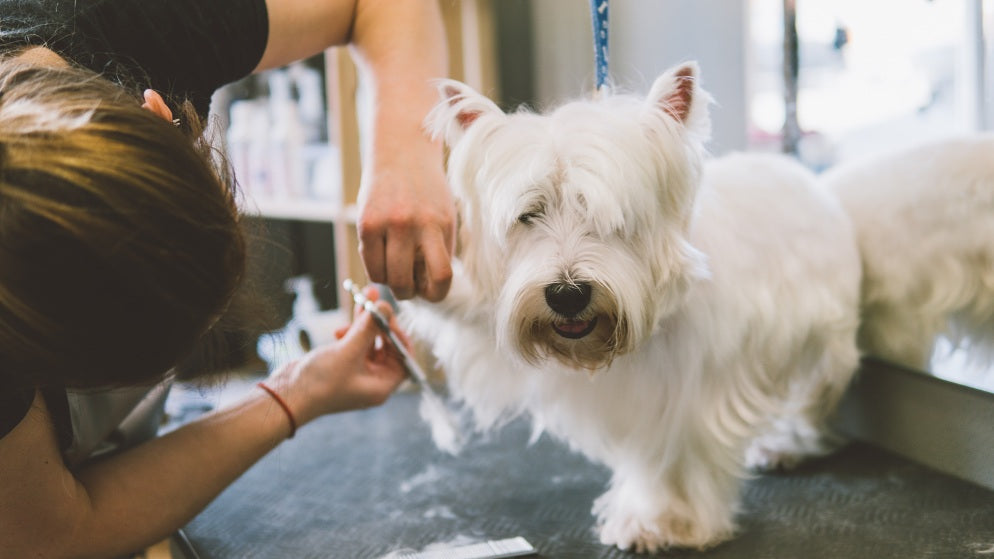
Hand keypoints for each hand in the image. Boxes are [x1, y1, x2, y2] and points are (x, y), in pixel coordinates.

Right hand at [269, 293, 407, 423]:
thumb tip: (386, 306)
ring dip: (365, 324)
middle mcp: (372, 382)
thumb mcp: (348, 352)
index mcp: (381, 386)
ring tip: (359, 303)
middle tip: (373, 302)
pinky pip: (355, 345)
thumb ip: (368, 329)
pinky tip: (339, 331)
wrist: (286, 396)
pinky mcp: (342, 367)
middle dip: (380, 323)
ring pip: (369, 343)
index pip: (404, 358)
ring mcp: (357, 374)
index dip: (398, 336)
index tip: (387, 318)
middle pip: (387, 347)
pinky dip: (351, 333)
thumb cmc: (319, 382)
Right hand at [357, 136, 454, 301]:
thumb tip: (431, 289)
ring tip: (396, 268)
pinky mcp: (365, 223)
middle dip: (409, 292)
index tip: (432, 292)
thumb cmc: (427, 190)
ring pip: (386, 278)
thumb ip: (441, 250)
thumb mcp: (445, 216)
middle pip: (407, 283)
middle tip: (411, 284)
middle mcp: (415, 224)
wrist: (402, 152)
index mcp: (440, 224)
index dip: (437, 293)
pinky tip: (383, 256)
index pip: (442, 276)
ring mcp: (388, 223)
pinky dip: (376, 269)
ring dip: (391, 282)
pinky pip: (369, 264)